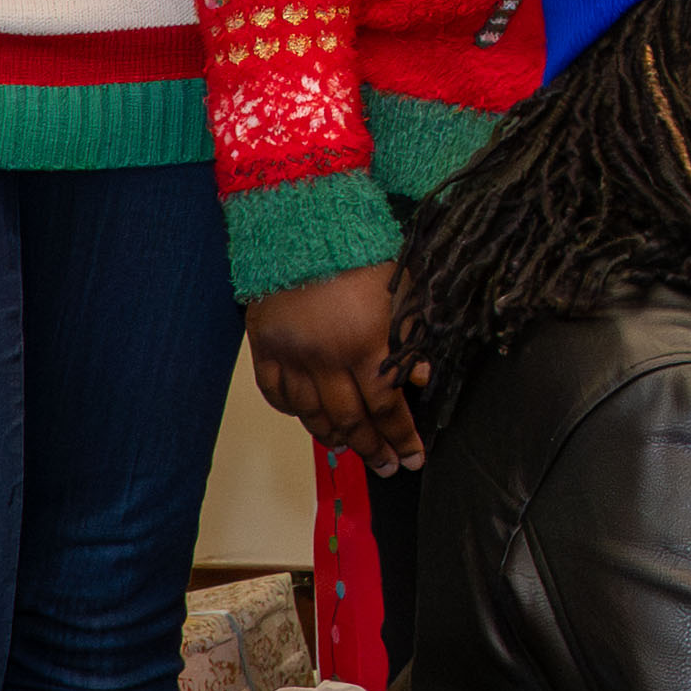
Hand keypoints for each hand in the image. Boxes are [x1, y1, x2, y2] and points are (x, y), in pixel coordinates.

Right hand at [243, 262, 417, 461]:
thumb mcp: (403, 291)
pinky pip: (275, 393)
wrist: (306, 223)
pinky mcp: (265, 346)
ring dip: (333, 437)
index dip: (402, 437)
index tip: (412, 458)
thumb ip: (415, 336)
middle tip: (385, 467)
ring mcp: (293, 355)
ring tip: (350, 449)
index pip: (388, 407)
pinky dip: (291, 411)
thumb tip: (425, 378)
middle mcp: (328, 359)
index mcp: (367, 344)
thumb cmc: (362, 252)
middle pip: (351, 419)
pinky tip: (307, 418)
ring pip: (312, 414)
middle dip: (372, 448)